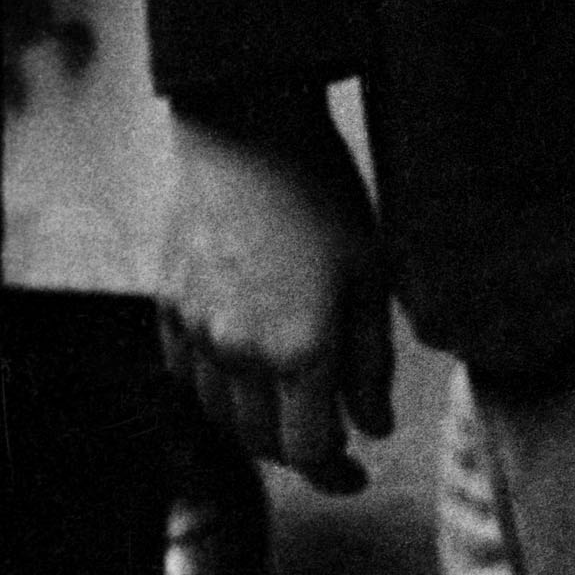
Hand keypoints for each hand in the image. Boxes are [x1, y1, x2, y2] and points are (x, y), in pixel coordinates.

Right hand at [158, 95, 394, 493]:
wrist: (245, 134)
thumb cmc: (325, 195)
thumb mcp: (374, 272)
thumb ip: (371, 360)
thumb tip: (373, 426)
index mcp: (300, 347)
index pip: (310, 447)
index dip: (336, 470)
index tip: (359, 473)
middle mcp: (238, 352)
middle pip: (262, 441)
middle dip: (300, 451)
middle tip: (332, 439)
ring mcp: (195, 334)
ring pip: (221, 415)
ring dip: (258, 425)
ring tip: (294, 407)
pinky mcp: (167, 311)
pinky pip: (188, 379)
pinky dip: (218, 393)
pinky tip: (246, 375)